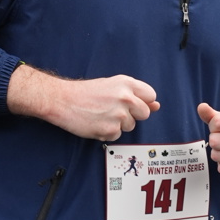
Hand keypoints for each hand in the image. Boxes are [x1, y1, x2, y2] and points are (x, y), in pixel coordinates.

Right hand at [8, 65, 159, 140]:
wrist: (62, 100)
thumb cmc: (85, 93)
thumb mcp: (113, 86)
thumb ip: (136, 95)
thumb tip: (156, 106)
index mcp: (127, 83)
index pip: (151, 96)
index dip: (143, 102)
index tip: (132, 104)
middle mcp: (125, 98)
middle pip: (144, 114)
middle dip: (133, 115)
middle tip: (113, 110)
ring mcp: (118, 115)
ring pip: (130, 126)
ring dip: (119, 124)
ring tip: (101, 115)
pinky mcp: (110, 129)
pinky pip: (117, 135)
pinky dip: (107, 132)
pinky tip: (96, 123)